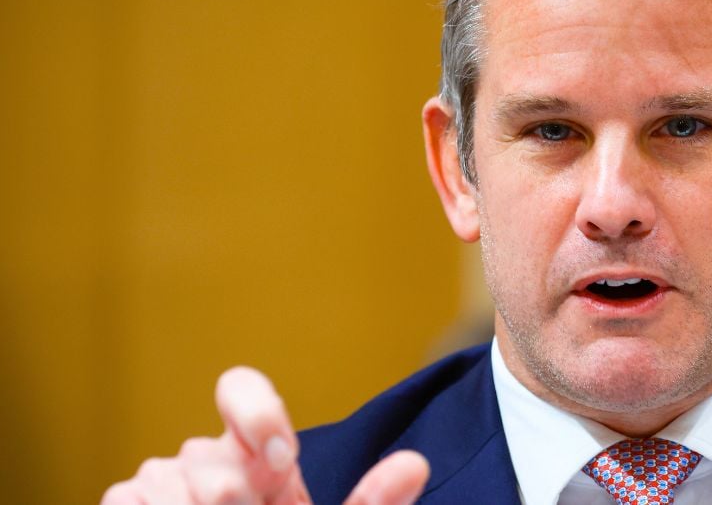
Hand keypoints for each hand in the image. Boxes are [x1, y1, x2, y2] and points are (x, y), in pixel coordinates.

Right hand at [101, 366, 429, 504]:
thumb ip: (371, 502)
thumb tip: (415, 463)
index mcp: (258, 451)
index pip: (238, 390)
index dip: (255, 413)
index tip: (283, 460)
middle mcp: (205, 455)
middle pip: (214, 461)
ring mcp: (158, 478)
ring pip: (175, 486)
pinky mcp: (123, 502)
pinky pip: (134, 502)